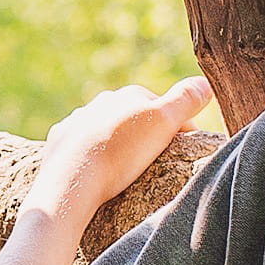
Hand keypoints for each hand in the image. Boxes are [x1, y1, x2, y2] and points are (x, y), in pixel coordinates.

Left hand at [28, 75, 214, 245]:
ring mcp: (77, 121)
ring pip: (106, 129)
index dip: (182, 130)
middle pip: (135, 118)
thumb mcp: (164, 122)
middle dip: (148, 135)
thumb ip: (186, 100)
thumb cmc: (120, 152)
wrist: (70, 180)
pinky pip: (81, 145)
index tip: (189, 153)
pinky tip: (97, 171)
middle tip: (158, 163)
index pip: (165, 109)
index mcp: (128, 95)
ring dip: (119, 144)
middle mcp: (100, 102)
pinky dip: (92, 154)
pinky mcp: (59, 142)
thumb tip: (204, 83)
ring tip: (127, 170)